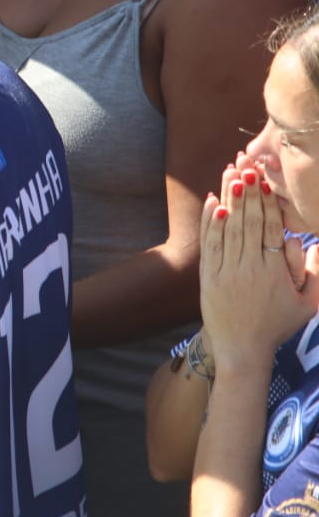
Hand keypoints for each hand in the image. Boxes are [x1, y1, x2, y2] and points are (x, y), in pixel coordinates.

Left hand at [199, 161, 318, 369]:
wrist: (241, 349)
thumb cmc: (277, 325)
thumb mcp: (307, 304)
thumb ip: (315, 273)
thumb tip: (315, 243)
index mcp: (275, 271)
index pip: (272, 229)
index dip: (269, 203)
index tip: (267, 182)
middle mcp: (250, 267)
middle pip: (249, 222)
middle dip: (248, 192)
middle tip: (247, 167)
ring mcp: (227, 271)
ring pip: (229, 228)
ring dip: (229, 200)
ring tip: (230, 174)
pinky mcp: (208, 276)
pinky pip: (210, 244)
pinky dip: (210, 222)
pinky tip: (213, 203)